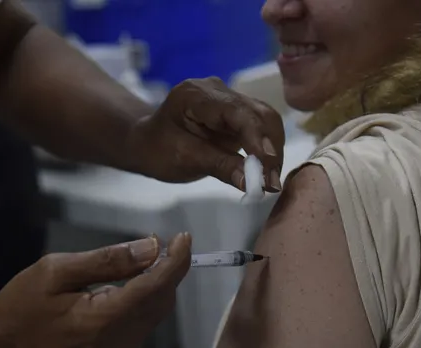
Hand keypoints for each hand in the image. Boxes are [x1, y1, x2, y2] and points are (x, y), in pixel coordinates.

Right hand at [0, 233, 191, 347]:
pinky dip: (139, 308)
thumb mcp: (55, 271)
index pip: (156, 287)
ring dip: (153, 289)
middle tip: (156, 244)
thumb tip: (151, 248)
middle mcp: (118, 347)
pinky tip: (122, 294)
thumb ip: (107, 261)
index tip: (184, 237)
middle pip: (160, 303)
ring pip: (152, 317)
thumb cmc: (19, 307)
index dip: (176, 261)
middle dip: (165, 272)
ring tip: (137, 266)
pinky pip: (139, 331)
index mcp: (103, 322)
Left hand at [126, 77, 285, 192]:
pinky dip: (266, 151)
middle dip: (270, 148)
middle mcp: (218, 91)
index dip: (258, 138)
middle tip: (272, 182)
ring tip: (271, 182)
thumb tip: (253, 183)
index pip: (238, 112)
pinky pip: (260, 129)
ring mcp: (230, 101)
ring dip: (273, 151)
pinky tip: (267, 173)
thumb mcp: (185, 159)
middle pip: (259, 113)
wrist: (147, 143)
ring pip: (265, 121)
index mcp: (198, 94)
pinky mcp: (238, 116)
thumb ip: (221, 166)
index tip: (268, 168)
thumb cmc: (157, 149)